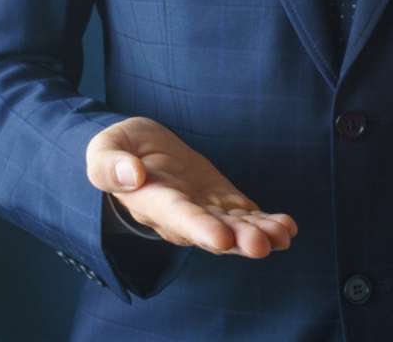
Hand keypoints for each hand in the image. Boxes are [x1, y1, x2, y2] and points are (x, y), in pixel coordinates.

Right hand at [86, 117, 297, 257]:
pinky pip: (246, 218)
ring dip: (259, 234)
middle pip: (212, 232)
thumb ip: (111, 164)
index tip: (221, 237)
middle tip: (262, 244)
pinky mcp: (222, 203)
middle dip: (238, 239)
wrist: (138, 152)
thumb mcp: (106, 147)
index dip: (199, 228)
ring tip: (283, 235)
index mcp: (152, 201)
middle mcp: (181, 216)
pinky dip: (267, 223)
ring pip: (234, 229)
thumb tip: (131, 174)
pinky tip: (287, 227)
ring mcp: (205, 211)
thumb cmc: (119, 150)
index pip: (177, 217)